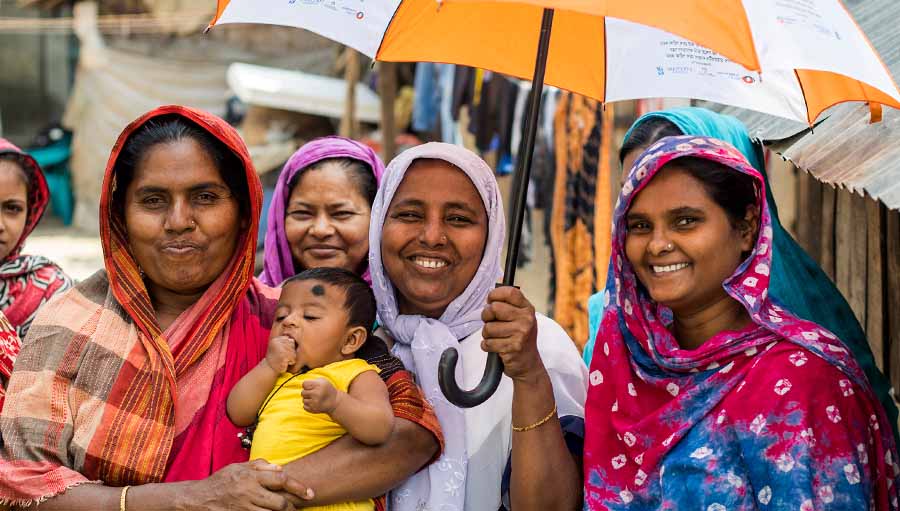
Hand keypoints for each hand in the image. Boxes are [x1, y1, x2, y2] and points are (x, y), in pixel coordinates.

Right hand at [180, 459, 312, 510]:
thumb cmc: (221, 481)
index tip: (309, 493)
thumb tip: (280, 468)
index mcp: (251, 476)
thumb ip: (260, 465)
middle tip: (299, 508)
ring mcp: (243, 507)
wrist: (198, 499)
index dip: (298, 487)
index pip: (281, 479)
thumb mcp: (239, 467)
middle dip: (292, 508)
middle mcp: (249, 492)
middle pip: (279, 502)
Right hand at [265, 335, 296, 373]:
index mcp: (275, 339)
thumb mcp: (277, 346)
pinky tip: (284, 364)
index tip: (281, 352)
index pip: (290, 340)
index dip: (289, 348)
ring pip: (294, 353)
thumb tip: (294, 338)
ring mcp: (280, 350)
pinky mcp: (283, 357)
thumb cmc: (274, 358)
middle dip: (290, 352)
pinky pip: (293, 359)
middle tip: (282, 357)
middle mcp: (277, 343)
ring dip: (291, 358)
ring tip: (283, 360)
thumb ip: (284, 341)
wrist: (268, 369)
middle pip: (293, 346)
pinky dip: (291, 363)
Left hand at [302, 377, 339, 413]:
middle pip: (302, 392)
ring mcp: (314, 402)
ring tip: (315, 399)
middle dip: (307, 392)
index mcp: (318, 385)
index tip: (312, 387)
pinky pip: (304, 406)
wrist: (335, 402)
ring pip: (303, 400)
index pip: (304, 384)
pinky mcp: (313, 409)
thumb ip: (313, 381)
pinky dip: (308, 405)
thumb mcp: (323, 381)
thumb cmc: (327, 389)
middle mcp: (316, 394)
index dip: (307, 385)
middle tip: (314, 393)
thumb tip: (303, 385)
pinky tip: (315, 403)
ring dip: (308, 399)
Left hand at [481, 286, 544, 382]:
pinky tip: (496, 348)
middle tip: (491, 323)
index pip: (510, 291)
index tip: (490, 301)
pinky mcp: (513, 347)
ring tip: (496, 338)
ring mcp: (521, 333)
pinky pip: (488, 343)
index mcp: (527, 309)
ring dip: (487, 335)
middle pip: (494, 309)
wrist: (528, 364)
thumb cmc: (519, 338)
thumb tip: (495, 282)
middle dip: (486, 317)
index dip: (495, 294)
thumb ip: (509, 303)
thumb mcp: (520, 318)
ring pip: (488, 328)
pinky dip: (487, 346)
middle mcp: (526, 319)